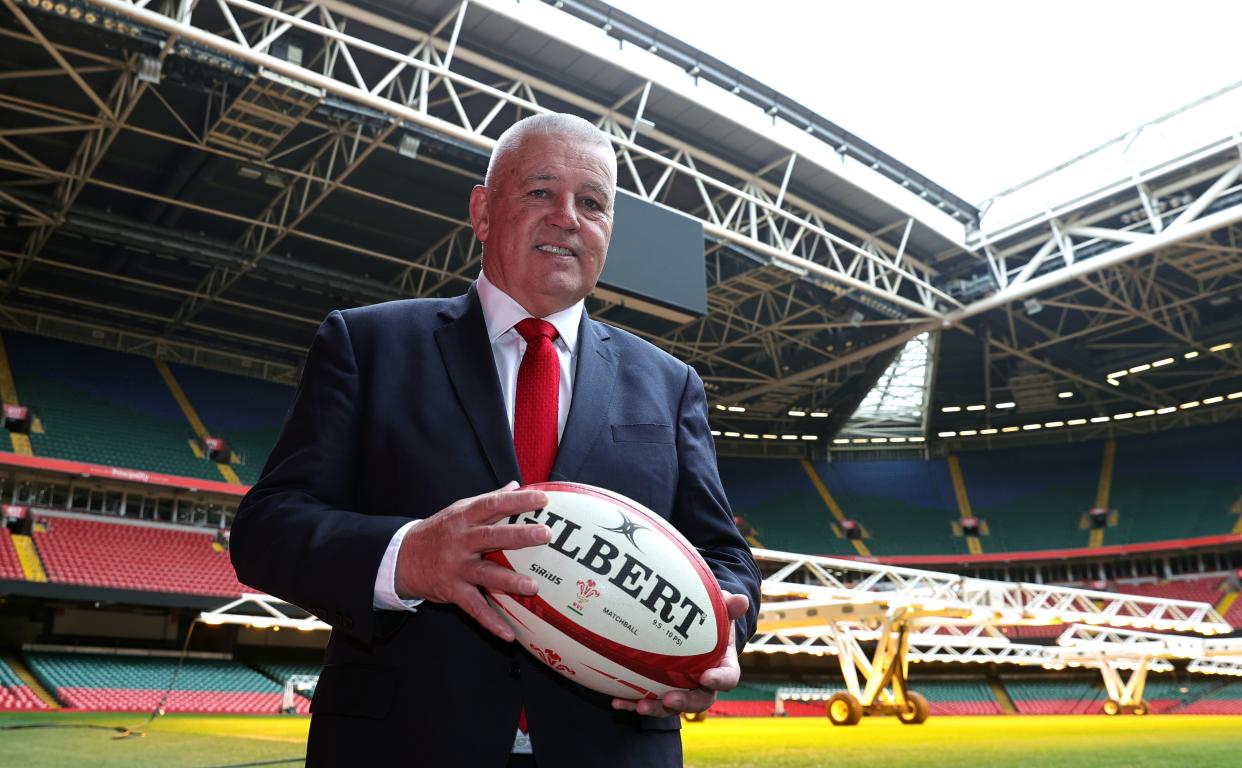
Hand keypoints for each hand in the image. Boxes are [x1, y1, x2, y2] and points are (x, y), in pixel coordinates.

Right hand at [394, 481, 549, 640]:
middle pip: (491, 536)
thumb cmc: (439, 531)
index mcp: (464, 518)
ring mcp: (456, 567)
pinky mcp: (452, 591)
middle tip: (545, 534)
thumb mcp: (459, 511)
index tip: (543, 499)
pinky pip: (474, 608)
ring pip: (485, 574)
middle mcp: (460, 541)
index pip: (493, 504)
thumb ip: (488, 500)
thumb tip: (517, 485)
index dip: (517, 501)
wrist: (402, 558)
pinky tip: (510, 634)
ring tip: (533, 587)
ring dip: (509, 581)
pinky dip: (491, 622)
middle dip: (518, 536)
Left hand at [611, 591, 749, 717]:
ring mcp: (681, 688)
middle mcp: (703, 683)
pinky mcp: (660, 690)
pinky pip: (648, 699)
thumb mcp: (718, 610)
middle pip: (699, 700)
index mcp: (722, 665)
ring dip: (656, 708)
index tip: (706, 678)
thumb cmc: (708, 620)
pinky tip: (616, 701)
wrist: (692, 629)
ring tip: (638, 705)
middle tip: (669, 699)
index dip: (719, 680)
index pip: (728, 677)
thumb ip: (727, 606)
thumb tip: (741, 600)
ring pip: (672, 705)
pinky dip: (631, 702)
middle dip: (684, 702)